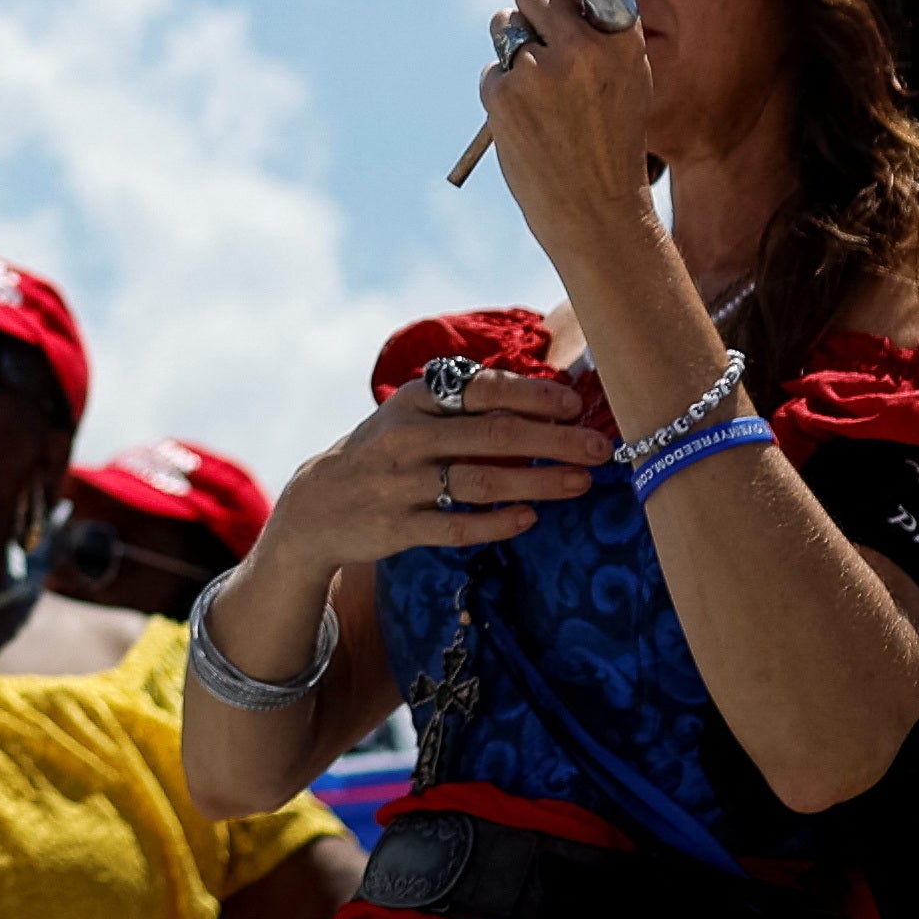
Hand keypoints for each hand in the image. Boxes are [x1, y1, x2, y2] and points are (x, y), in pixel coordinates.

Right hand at [246, 368, 599, 576]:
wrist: (319, 503)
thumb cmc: (387, 450)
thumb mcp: (413, 414)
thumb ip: (466, 405)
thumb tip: (547, 397)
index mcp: (415, 399)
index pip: (483, 390)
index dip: (533, 395)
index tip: (576, 403)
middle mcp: (407, 437)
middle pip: (493, 436)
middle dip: (553, 441)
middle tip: (599, 446)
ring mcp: (402, 484)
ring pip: (481, 483)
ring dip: (538, 483)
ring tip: (580, 483)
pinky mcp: (399, 528)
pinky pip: (457, 527)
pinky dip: (497, 523)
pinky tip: (530, 519)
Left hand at [479, 0, 660, 263]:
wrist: (595, 211)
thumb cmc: (614, 134)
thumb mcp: (629, 72)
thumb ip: (615, 13)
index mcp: (621, 38)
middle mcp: (581, 48)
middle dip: (532, 7)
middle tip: (546, 42)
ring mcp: (538, 72)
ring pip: (505, 23)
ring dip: (514, 46)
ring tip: (542, 90)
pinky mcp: (503, 95)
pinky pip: (492, 67)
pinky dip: (504, 87)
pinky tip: (530, 120)